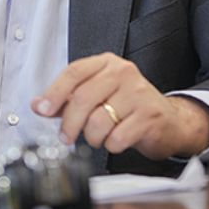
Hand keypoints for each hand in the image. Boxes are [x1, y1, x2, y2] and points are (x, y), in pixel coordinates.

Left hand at [32, 52, 208, 158]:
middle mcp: (123, 73)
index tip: (43, 110)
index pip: (74, 72)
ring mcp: (138, 93)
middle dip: (69, 124)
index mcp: (107, 63)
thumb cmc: (130, 107)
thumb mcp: (98, 96)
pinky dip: (111, 145)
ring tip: (99, 137)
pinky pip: (117, 137)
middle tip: (66, 136)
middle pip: (82, 98)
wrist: (170, 121)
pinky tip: (117, 140)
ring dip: (92, 137)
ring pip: (98, 121)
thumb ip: (67, 100)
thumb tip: (39, 104)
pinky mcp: (149, 115)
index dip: (54, 93)